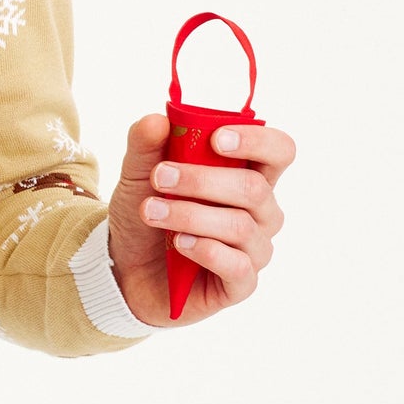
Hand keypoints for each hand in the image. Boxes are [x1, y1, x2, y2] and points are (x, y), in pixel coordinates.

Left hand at [105, 111, 295, 324]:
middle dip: (203, 179)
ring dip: (191, 215)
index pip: (279, 151)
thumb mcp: (138, 174)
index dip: (257, 141)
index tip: (215, 139)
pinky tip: (179, 244)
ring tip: (151, 212)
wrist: (124, 267)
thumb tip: (157, 120)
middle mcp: (261, 212)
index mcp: (249, 175)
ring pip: (240, 226)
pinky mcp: (240, 283)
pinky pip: (237, 266)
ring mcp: (254, 249)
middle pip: (255, 187)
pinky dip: (206, 250)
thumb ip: (147, 145)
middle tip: (160, 177)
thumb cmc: (147, 212)